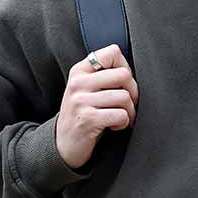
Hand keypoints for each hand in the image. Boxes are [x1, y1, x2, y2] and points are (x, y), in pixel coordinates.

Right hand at [55, 45, 137, 168]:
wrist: (63, 144)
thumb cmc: (82, 115)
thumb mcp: (86, 89)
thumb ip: (103, 75)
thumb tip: (131, 72)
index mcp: (79, 71)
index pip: (112, 52)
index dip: (126, 67)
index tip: (123, 84)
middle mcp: (78, 83)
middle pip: (123, 75)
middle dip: (134, 92)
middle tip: (128, 104)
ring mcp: (81, 101)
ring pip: (124, 97)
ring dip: (130, 111)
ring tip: (121, 117)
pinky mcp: (87, 119)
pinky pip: (120, 115)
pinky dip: (123, 123)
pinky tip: (113, 126)